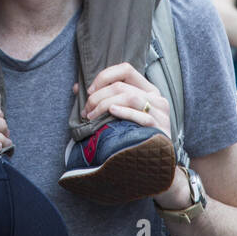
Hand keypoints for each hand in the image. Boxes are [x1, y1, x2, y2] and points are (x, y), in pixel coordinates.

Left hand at [77, 64, 190, 207]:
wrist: (154, 166)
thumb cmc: (133, 135)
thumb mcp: (120, 113)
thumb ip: (103, 99)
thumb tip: (76, 88)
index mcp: (147, 89)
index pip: (125, 69)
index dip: (104, 76)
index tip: (89, 91)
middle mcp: (156, 98)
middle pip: (122, 86)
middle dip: (98, 96)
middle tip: (85, 111)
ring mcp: (160, 113)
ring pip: (130, 97)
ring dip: (105, 104)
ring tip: (91, 116)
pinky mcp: (159, 129)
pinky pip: (141, 116)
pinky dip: (124, 112)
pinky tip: (112, 112)